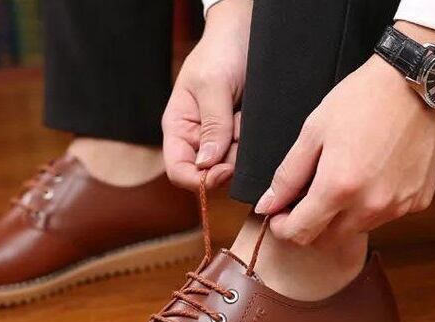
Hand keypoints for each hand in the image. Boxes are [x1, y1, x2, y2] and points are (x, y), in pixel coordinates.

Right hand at [162, 0, 251, 189]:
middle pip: (210, 173)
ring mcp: (222, 139)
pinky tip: (252, 118)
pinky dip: (255, 141)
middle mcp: (199, 139)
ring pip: (233, 165)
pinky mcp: (241, 137)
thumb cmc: (221, 50)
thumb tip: (207, 164)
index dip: (198, 179)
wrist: (250, 30)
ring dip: (244, 147)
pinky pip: (249, 153)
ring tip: (244, 114)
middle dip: (230, 158)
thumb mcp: (213, 84)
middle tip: (239, 128)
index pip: (179, 171)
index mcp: (179, 129)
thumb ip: (212, 125)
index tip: (223, 170)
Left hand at [255, 23, 434, 244]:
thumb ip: (287, 176)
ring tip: (335, 186)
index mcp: (338, 188)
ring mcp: (396, 206)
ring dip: (336, 219)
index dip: (282, 228)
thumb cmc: (362, 100)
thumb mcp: (312, 133)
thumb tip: (267, 205)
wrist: (417, 81)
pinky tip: (364, 182)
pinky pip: (381, 218)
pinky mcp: (416, 201)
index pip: (300, 233)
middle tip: (301, 203)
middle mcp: (369, 205)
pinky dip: (365, 209)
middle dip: (306, 227)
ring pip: (352, 232)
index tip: (278, 215)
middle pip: (325, 240)